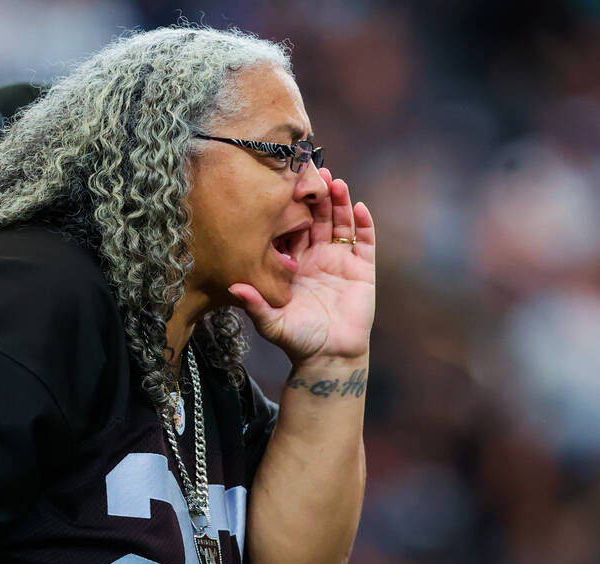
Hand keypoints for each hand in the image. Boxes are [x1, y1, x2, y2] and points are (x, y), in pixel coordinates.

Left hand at [230, 174, 375, 366]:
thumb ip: (254, 303)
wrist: (329, 357)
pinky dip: (364, 223)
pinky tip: (359, 206)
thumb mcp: (270, 322)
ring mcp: (341, 260)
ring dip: (339, 202)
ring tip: (335, 182)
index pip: (292, 229)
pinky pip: (365, 241)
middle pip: (318, 218)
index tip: (283, 186)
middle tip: (311, 171)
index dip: (290, 209)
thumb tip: (233, 287)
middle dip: (315, 196)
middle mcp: (317, 257)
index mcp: (294, 264)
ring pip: (341, 223)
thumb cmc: (297, 340)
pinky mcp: (363, 268)